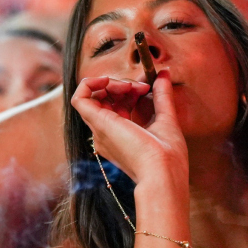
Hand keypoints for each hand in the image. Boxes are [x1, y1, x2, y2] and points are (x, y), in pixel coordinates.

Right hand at [71, 70, 187, 188]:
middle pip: (105, 99)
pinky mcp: (97, 122)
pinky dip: (90, 83)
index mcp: (122, 137)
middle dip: (122, 84)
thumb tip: (165, 74)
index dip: (130, 90)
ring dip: (110, 83)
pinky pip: (80, 97)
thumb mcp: (166, 119)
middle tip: (141, 87)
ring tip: (129, 86)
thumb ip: (163, 95)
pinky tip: (107, 80)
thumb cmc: (167, 157)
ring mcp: (100, 129)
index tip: (148, 89)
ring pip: (93, 96)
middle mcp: (107, 134)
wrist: (162, 173)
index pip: (117, 105)